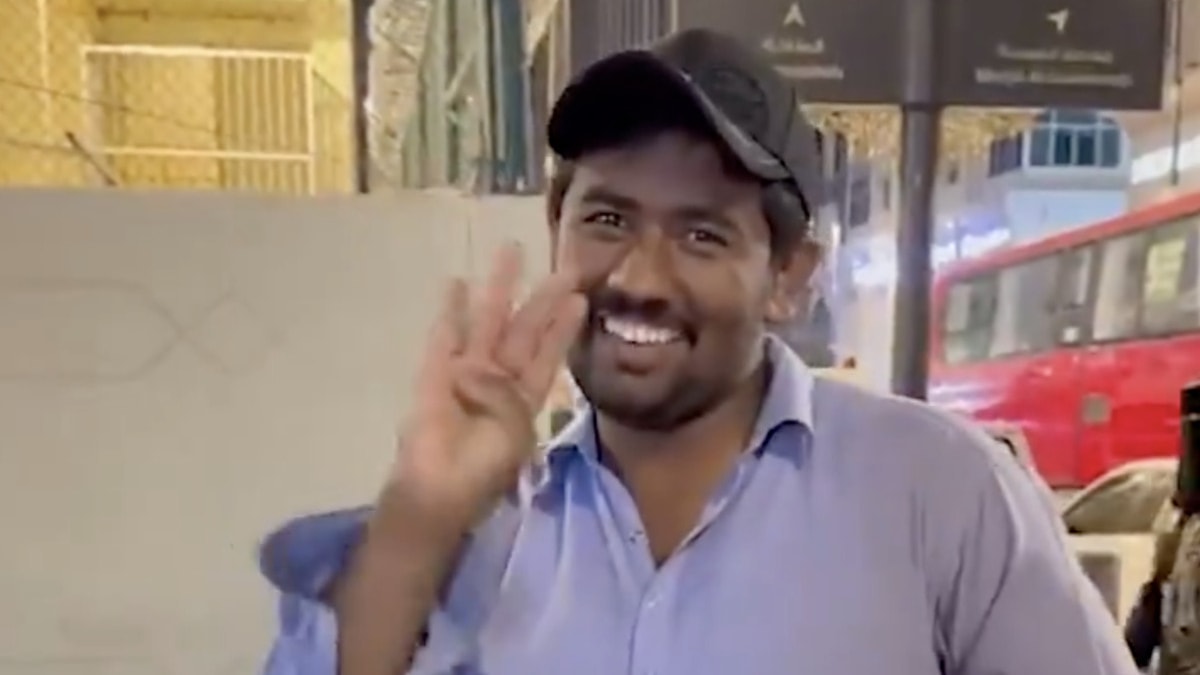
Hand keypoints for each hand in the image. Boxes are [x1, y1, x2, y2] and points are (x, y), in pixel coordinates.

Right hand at [379, 243, 586, 540]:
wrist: (438, 490)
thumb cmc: (484, 469)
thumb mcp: (514, 435)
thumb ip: (505, 396)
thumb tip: (480, 369)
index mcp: (524, 399)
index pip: (549, 353)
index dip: (563, 327)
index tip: (581, 296)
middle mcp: (498, 380)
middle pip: (523, 329)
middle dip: (541, 298)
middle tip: (561, 265)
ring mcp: (465, 374)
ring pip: (487, 323)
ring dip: (497, 290)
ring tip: (509, 252)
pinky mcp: (435, 374)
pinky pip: (444, 337)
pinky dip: (449, 312)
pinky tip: (454, 283)